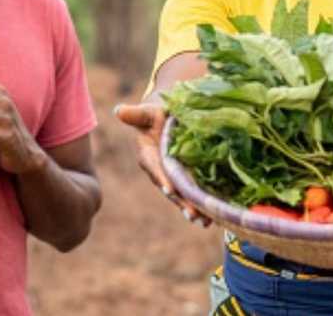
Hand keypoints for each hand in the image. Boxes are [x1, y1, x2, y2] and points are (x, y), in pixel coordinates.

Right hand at [114, 103, 209, 226]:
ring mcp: (172, 177)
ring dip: (192, 209)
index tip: (170, 189)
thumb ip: (136, 114)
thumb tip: (119, 110)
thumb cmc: (156, 113)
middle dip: (181, 202)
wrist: (168, 117)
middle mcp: (159, 171)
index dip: (162, 178)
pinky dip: (201, 205)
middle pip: (170, 188)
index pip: (154, 168)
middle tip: (193, 215)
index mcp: (147, 155)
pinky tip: (213, 217)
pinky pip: (191, 194)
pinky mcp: (184, 180)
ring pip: (181, 196)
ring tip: (204, 222)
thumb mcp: (147, 112)